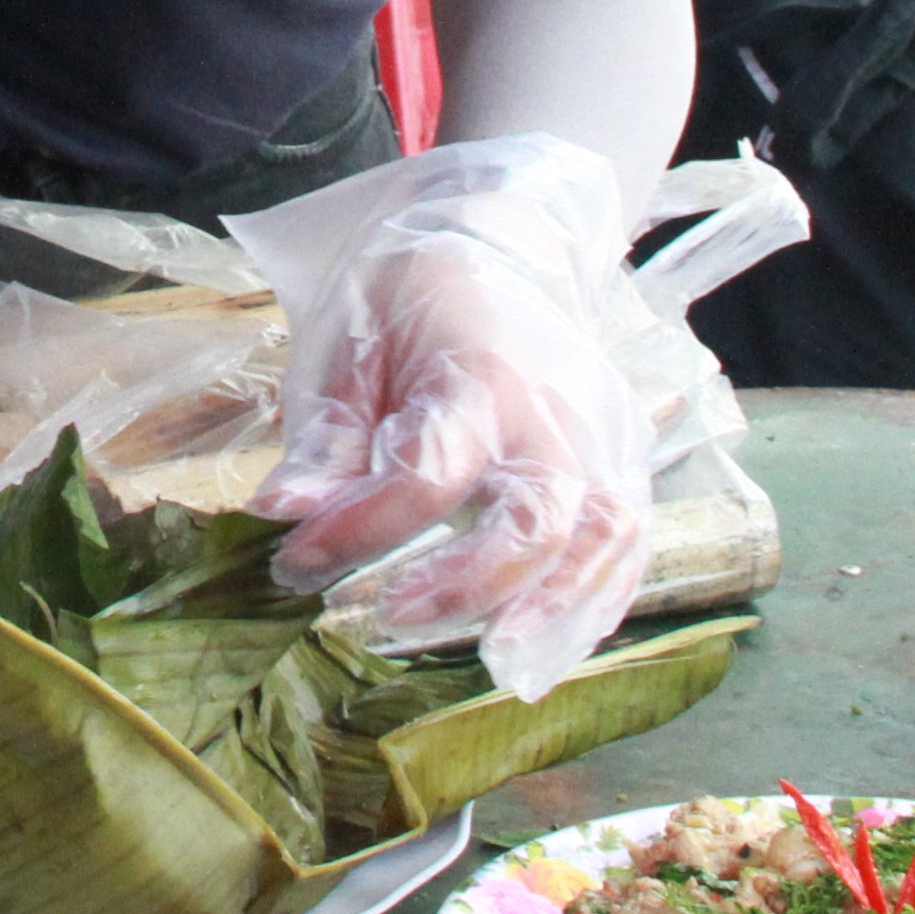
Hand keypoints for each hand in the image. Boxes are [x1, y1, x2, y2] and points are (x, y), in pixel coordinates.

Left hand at [242, 138, 657, 701]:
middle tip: (389, 619)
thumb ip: (324, 436)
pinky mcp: (626, 459)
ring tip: (499, 669)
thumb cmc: (410, 297)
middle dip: (471, 585)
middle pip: (539, 517)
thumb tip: (285, 514)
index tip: (291, 561)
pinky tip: (546, 647)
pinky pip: (629, 545)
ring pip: (605, 540)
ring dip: (555, 615)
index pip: (427, 471)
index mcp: (476, 371)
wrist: (502, 244)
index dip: (357, 529)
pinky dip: (597, 603)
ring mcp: (603, 436)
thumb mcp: (345, 342)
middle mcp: (554, 410)